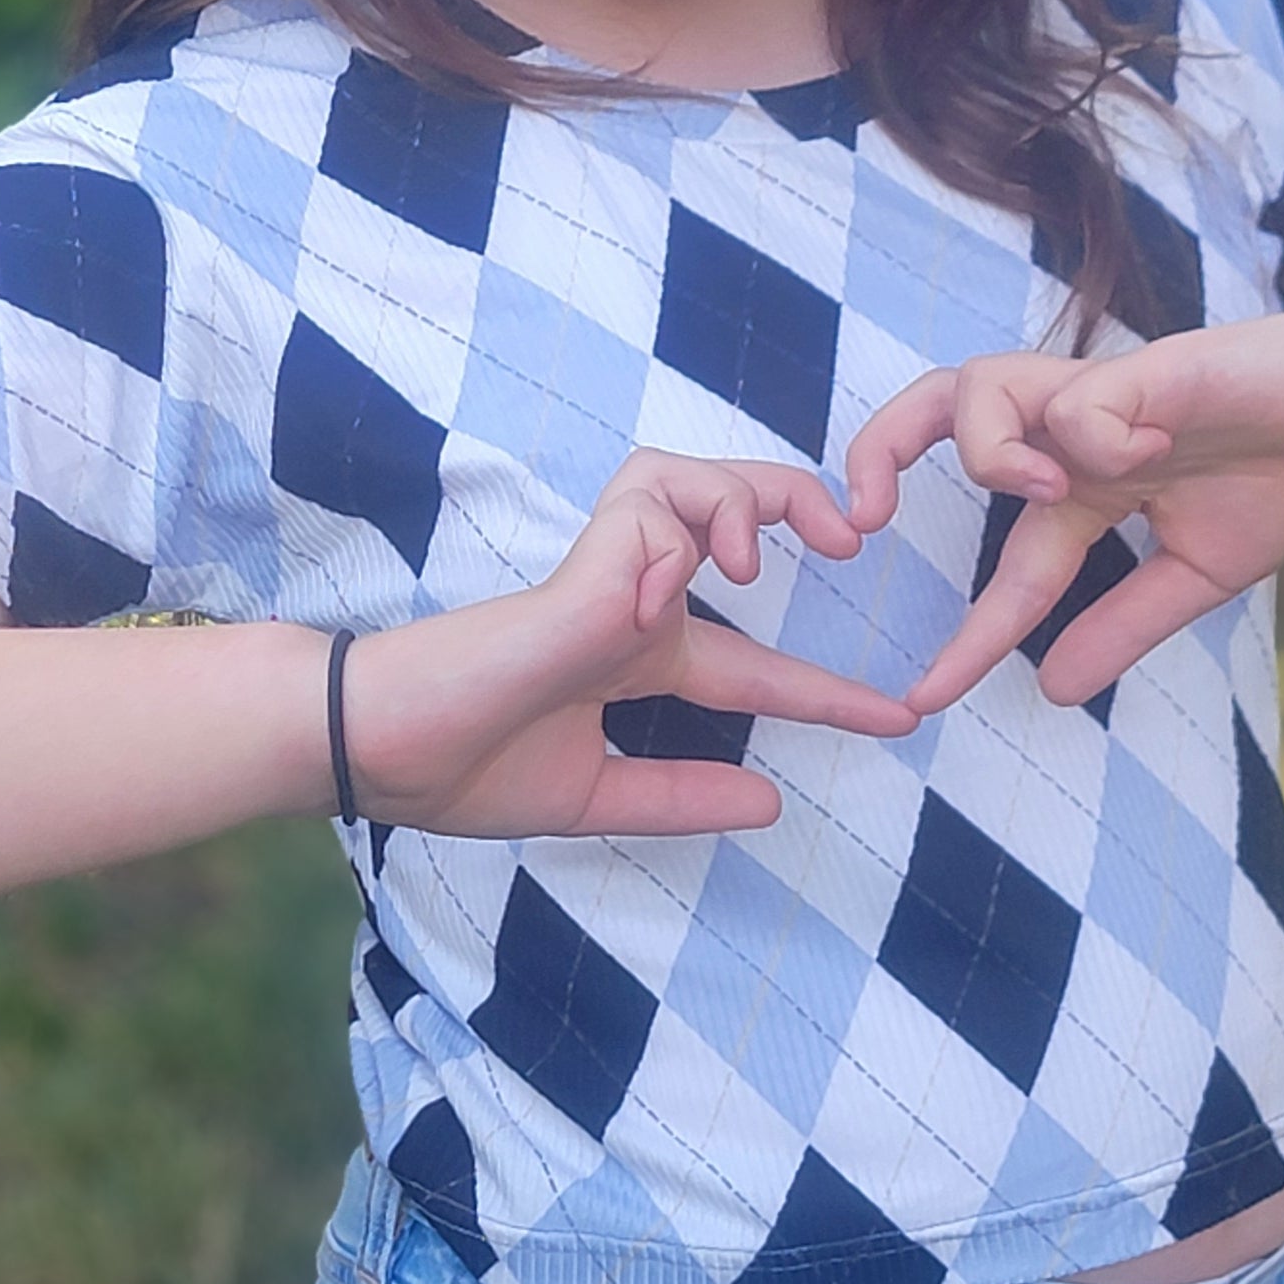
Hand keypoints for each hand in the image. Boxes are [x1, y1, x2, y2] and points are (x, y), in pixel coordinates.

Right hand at [341, 449, 917, 836]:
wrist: (384, 756)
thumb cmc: (463, 770)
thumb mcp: (594, 798)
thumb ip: (680, 796)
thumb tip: (772, 805)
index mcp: (640, 661)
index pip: (758, 666)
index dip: (830, 692)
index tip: (899, 720)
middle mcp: (631, 607)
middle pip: (732, 515)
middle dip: (802, 505)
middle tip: (856, 539)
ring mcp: (602, 579)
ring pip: (687, 478)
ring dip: (743, 496)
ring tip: (761, 558)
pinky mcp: (573, 570)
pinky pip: (645, 512)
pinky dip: (676, 534)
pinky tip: (670, 590)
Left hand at [846, 282, 1283, 713]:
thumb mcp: (1199, 575)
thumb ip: (1124, 626)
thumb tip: (1054, 693)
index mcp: (1085, 486)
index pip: (1004, 570)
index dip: (967, 637)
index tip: (928, 700)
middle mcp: (1076, 433)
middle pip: (937, 412)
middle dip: (879, 452)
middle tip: (864, 520)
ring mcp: (1108, 394)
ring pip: (981, 382)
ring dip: (984, 444)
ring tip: (1037, 488)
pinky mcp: (1151, 368)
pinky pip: (1082, 394)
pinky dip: (1091, 430)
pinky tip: (1144, 455)